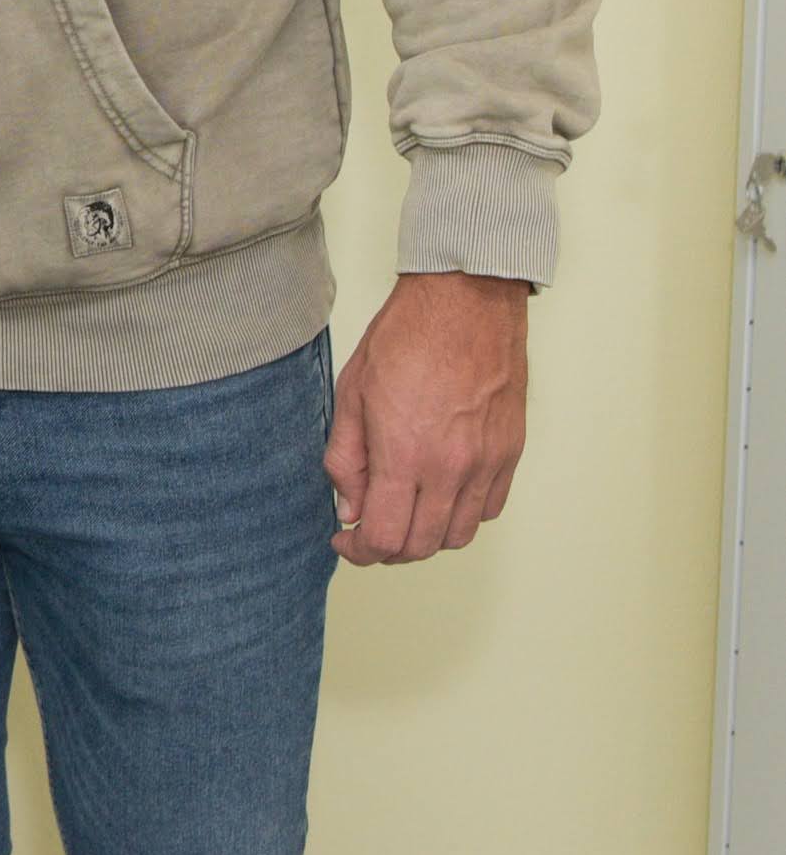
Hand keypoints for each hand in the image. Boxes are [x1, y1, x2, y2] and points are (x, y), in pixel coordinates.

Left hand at [323, 271, 530, 563]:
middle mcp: (451, 468)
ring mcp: (487, 463)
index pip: (384, 537)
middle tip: (367, 531)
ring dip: (426, 537)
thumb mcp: (351, 394)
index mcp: (404, 454)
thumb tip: (348, 506)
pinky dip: (462, 515)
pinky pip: (488, 508)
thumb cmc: (406, 339)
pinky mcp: (510, 453)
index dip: (359, 551)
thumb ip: (346, 458)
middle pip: (422, 546)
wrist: (466, 303)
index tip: (344, 540)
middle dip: (388, 549)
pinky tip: (439, 495)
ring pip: (459, 535)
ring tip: (403, 513)